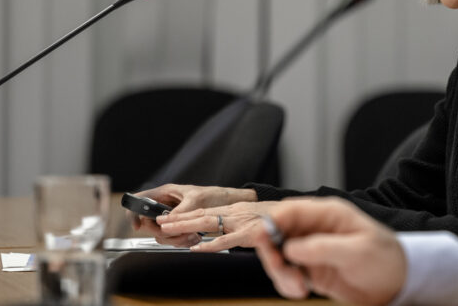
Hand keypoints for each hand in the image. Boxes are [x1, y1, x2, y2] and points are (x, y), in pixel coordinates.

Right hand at [128, 184, 255, 246]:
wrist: (230, 204)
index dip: (133, 213)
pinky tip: (193, 237)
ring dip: (174, 238)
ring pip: (160, 234)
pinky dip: (181, 241)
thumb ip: (179, 212)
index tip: (137, 225)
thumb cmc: (215, 195)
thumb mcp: (196, 201)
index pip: (140, 200)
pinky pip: (172, 238)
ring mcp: (171, 217)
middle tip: (175, 233)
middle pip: (148, 223)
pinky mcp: (179, 227)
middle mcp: (166, 204)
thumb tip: (165, 222)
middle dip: (161, 232)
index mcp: (166, 192)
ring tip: (190, 235)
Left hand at [157, 200, 271, 250]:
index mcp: (234, 210)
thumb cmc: (276, 219)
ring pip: (209, 223)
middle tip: (160, 221)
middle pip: (202, 215)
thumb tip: (221, 233)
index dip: (184, 215)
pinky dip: (211, 244)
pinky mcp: (250, 234)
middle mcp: (235, 213)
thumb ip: (235, 225)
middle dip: (179, 219)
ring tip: (170, 229)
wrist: (297, 214)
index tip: (167, 218)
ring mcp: (241, 223)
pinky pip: (227, 240)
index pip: (204, 212)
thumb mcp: (252, 218)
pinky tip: (198, 247)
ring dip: (187, 226)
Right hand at [254, 198, 405, 304]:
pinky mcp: (310, 270)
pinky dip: (287, 284)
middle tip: (279, 269)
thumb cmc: (384, 258)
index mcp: (328, 214)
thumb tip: (291, 248)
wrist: (397, 283)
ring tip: (299, 287)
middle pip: (277, 233)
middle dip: (271, 252)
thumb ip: (324, 247)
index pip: (291, 210)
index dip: (272, 222)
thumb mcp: (358, 251)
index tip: (261, 238)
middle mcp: (315, 229)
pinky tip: (301, 290)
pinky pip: (286, 275)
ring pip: (278, 256)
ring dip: (280, 272)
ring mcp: (310, 250)